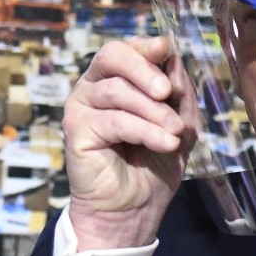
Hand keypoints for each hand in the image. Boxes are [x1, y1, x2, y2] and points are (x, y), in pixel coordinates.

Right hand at [62, 37, 199, 251]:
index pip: (127, 48)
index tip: (166, 50)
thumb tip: (173, 60)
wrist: (134, 209)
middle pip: (113, 56)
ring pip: (118, 91)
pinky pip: (114, 120)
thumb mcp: (178, 124)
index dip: (146, 46)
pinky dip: (146, 130)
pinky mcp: (76, 130)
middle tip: (169, 92)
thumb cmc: (153, 165)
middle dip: (145, 69)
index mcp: (118, 79)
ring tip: (175, 132)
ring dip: (154, 111)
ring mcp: (82, 107)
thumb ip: (178, 93)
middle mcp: (94, 87)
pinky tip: (165, 143)